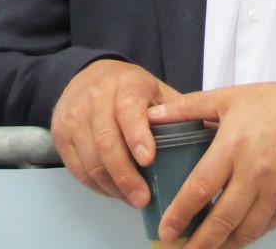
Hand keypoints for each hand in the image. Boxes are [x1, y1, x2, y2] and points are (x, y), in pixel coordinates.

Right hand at [50, 60, 179, 206]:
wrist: (86, 75)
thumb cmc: (130, 89)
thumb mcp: (156, 90)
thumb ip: (178, 110)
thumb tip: (214, 131)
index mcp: (125, 85)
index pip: (128, 109)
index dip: (137, 135)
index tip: (148, 159)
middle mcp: (95, 98)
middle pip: (106, 142)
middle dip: (126, 175)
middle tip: (144, 198)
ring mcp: (74, 116)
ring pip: (91, 160)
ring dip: (113, 186)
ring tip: (134, 199)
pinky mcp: (61, 134)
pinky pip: (78, 169)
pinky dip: (98, 186)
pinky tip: (116, 191)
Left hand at [148, 80, 275, 248]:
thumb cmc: (273, 104)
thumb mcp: (227, 97)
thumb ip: (187, 108)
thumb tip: (153, 115)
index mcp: (233, 148)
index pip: (200, 189)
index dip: (180, 214)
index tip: (165, 229)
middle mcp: (253, 174)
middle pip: (221, 220)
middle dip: (198, 242)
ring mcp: (274, 192)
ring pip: (244, 231)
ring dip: (222, 246)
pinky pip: (264, 229)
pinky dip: (246, 238)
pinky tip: (232, 240)